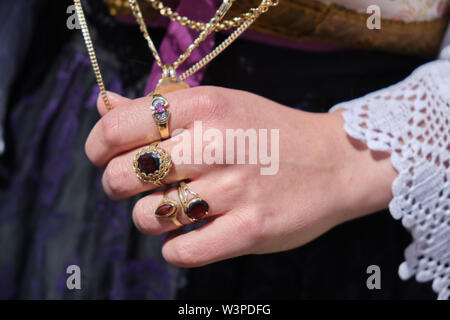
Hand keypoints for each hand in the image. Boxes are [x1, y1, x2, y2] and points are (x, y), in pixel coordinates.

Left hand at [85, 86, 396, 266]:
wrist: (334, 161)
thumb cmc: (268, 132)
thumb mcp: (219, 103)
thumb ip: (160, 105)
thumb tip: (104, 104)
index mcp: (203, 105)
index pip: (116, 128)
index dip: (98, 147)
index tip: (106, 156)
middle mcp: (215, 144)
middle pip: (122, 177)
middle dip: (119, 186)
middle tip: (141, 185)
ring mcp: (235, 189)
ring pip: (148, 218)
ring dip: (151, 218)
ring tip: (174, 208)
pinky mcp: (250, 230)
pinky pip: (182, 251)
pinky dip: (176, 247)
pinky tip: (191, 234)